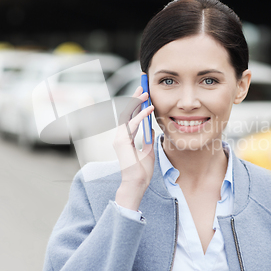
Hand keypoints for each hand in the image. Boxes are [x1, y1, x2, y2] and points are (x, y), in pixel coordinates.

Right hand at [113, 85, 154, 210]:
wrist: (137, 183)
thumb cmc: (142, 171)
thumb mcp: (148, 150)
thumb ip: (148, 138)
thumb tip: (151, 128)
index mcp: (126, 138)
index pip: (130, 117)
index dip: (136, 105)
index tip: (143, 94)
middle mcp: (120, 136)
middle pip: (126, 112)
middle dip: (134, 98)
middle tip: (142, 86)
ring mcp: (119, 138)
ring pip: (127, 115)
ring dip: (137, 103)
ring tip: (145, 93)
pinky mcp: (121, 141)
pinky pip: (131, 124)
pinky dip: (141, 115)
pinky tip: (149, 109)